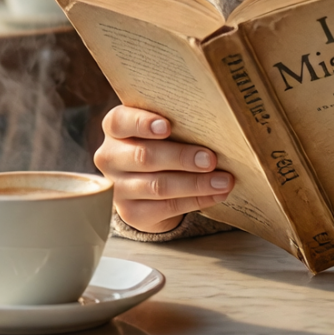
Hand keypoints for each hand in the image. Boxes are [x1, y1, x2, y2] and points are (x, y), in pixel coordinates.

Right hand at [93, 105, 232, 234]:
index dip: (142, 123)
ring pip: (158, 186)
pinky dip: (196, 200)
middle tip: (210, 159)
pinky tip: (216, 195)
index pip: (120, 122)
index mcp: (115, 129)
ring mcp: (118, 188)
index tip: (167, 126)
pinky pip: (167, 207)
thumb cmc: (160, 146)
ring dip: (195, 183)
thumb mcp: (160, 132)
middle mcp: (110, 157)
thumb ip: (177, 125)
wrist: (147, 187)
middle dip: (181, 158)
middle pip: (144, 156)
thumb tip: (213, 129)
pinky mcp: (132, 213)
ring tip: (223, 181)